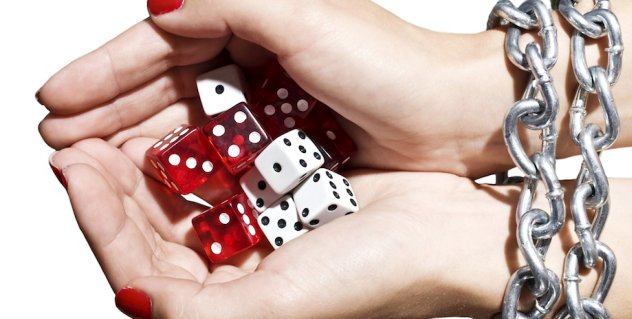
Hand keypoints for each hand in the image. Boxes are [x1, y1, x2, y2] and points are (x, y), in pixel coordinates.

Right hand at [38, 0, 520, 177]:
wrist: (451, 116)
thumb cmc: (391, 65)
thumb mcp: (300, 14)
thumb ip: (221, 0)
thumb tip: (154, 4)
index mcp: (254, 15)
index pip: (161, 40)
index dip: (105, 70)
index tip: (57, 100)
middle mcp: (258, 53)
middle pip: (166, 82)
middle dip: (110, 109)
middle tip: (59, 139)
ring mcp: (271, 99)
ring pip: (188, 119)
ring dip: (138, 139)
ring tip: (89, 161)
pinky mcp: (288, 138)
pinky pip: (222, 150)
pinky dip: (186, 164)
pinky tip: (153, 178)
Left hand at [49, 137, 522, 317]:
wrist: (447, 233)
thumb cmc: (377, 277)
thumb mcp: (270, 309)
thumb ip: (190, 313)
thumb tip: (126, 295)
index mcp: (231, 308)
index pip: (141, 271)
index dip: (99, 224)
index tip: (75, 173)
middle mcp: (239, 274)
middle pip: (152, 233)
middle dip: (112, 191)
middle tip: (80, 147)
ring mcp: (260, 231)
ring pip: (181, 198)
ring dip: (146, 164)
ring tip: (115, 132)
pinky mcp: (282, 194)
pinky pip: (222, 169)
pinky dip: (193, 148)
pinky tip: (174, 126)